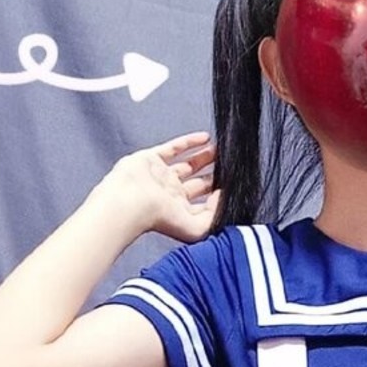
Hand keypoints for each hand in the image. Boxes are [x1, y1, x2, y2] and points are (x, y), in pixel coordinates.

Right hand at [106, 131, 221, 241]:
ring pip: (188, 164)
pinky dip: (189, 142)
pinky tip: (205, 138)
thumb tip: (224, 198)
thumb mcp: (196, 228)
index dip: (219, 194)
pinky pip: (174, 148)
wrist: (131, 201)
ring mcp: (161, 175)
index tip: (234, 185)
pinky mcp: (152, 159)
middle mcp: (171, 194)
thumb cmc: (159, 218)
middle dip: (214, 174)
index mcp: (180, 211)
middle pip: (198, 183)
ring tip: (221, 150)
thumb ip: (214, 216)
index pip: (204, 202)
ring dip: (205, 157)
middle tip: (230, 165)